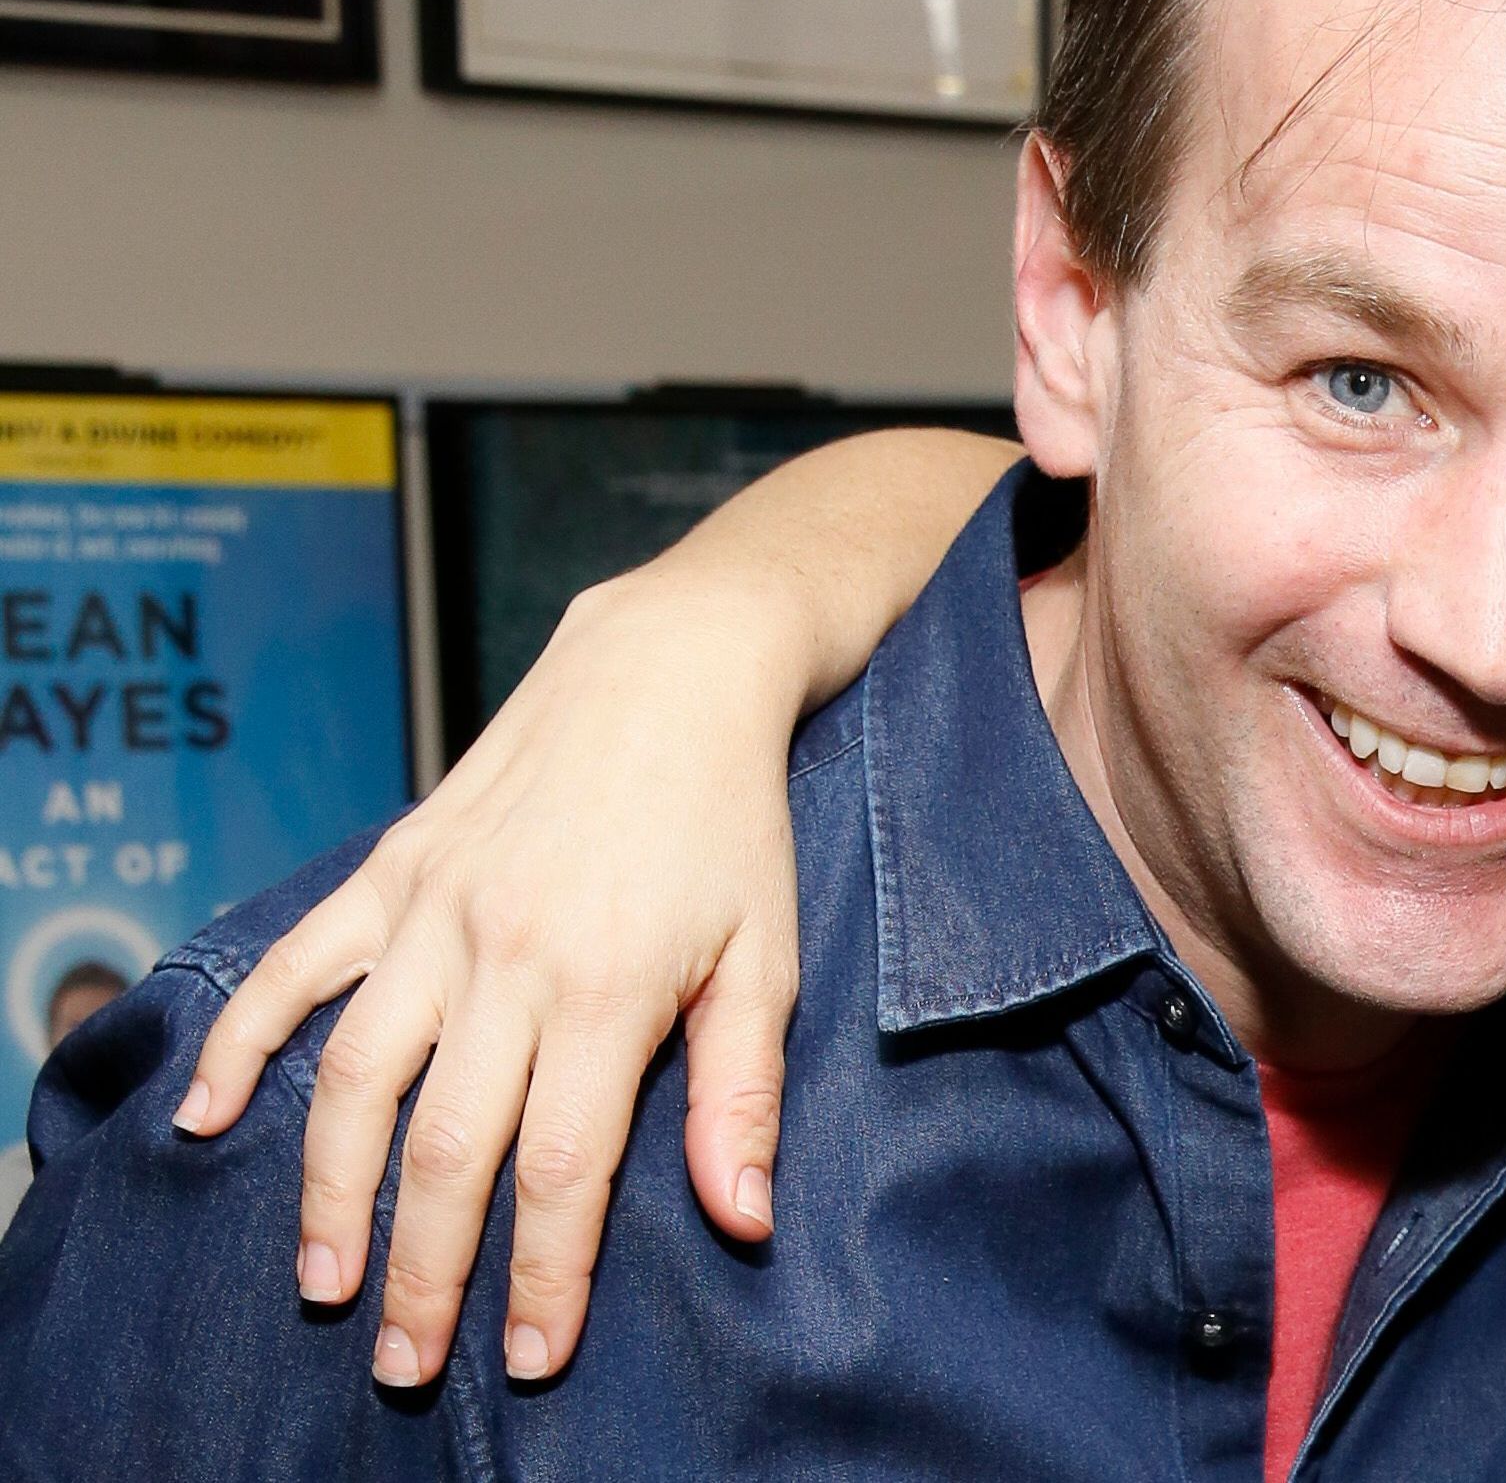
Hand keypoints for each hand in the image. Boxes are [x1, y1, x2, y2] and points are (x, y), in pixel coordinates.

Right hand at [175, 572, 805, 1387]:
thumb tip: (743, 1220)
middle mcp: (504, 957)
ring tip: (324, 1275)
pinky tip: (210, 1120)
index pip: (560, 1169)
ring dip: (327, 1189)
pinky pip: (294, 969)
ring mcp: (434, 914)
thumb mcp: (765, 958)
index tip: (529, 1357)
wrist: (669, 673)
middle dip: (425, 1269)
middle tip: (404, 1361)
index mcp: (605, 989)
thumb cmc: (730, 825)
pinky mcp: (390, 872)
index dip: (541, 1277)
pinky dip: (242, 1044)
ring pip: (355, 1079)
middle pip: (447, 1148)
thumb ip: (739, 1095)